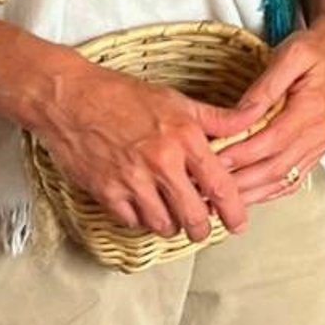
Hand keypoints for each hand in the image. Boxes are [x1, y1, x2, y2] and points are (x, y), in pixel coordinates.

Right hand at [32, 56, 249, 242]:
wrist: (72, 99)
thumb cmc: (124, 96)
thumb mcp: (177, 100)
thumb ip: (216, 118)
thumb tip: (252, 118)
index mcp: (184, 137)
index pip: (219, 184)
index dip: (234, 210)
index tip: (239, 224)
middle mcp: (161, 162)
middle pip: (193, 215)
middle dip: (202, 228)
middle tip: (203, 228)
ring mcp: (132, 180)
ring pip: (163, 224)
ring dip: (171, 225)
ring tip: (174, 217)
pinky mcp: (106, 193)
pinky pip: (132, 222)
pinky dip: (141, 220)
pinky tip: (144, 207)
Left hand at [215, 19, 324, 204]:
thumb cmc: (315, 48)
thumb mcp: (290, 54)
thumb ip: (266, 86)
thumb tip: (240, 114)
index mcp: (313, 109)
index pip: (271, 141)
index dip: (241, 155)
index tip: (212, 161)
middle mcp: (319, 133)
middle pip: (275, 168)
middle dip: (239, 182)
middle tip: (207, 186)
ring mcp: (319, 145)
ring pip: (283, 180)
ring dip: (250, 194)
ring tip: (219, 200)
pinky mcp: (316, 150)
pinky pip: (292, 180)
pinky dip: (268, 192)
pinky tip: (246, 195)